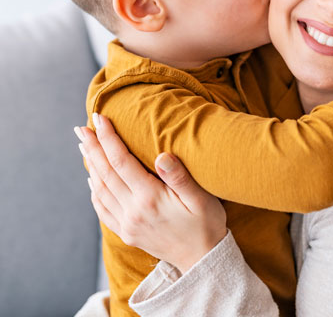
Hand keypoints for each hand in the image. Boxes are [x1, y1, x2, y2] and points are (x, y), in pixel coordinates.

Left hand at [75, 113, 226, 272]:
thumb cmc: (206, 224)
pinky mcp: (127, 232)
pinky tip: (92, 179)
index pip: (122, 161)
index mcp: (150, 198)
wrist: (202, 260)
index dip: (109, 138)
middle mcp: (133, 211)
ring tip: (84, 146)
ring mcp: (128, 224)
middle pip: (106, 173)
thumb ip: (180, 176)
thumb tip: (162, 155)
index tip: (99, 118)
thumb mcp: (201, 198)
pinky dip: (94, 190)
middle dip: (93, 148)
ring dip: (90, 166)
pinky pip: (103, 209)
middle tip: (81, 128)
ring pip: (101, 190)